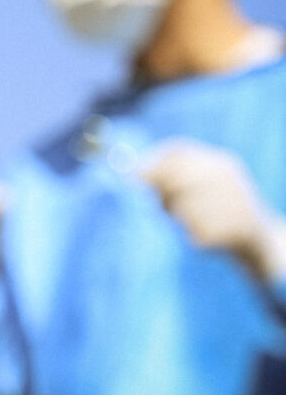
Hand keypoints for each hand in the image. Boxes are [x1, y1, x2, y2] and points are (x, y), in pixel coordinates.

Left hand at [139, 138, 285, 282]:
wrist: (261, 243)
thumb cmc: (217, 212)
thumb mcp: (198, 188)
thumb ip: (167, 178)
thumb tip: (132, 175)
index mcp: (220, 162)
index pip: (178, 151)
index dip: (152, 164)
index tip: (136, 178)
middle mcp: (229, 177)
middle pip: (178, 178)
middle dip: (162, 195)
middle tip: (162, 209)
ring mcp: (236, 201)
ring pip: (184, 209)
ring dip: (179, 219)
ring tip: (189, 223)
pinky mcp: (238, 229)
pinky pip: (197, 233)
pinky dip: (194, 238)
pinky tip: (205, 238)